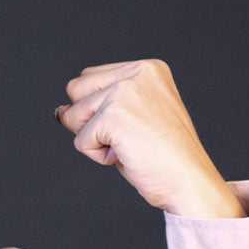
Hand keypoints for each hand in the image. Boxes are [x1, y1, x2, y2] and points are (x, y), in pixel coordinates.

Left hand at [54, 60, 244, 216]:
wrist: (188, 180)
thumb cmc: (162, 157)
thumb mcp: (133, 119)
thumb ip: (101, 105)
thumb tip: (60, 112)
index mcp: (147, 68)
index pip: (90, 78)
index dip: (96, 110)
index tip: (131, 127)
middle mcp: (137, 73)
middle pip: (75, 90)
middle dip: (89, 120)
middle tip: (126, 137)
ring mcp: (125, 91)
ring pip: (74, 115)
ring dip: (94, 139)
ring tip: (129, 146)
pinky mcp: (113, 115)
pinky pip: (80, 141)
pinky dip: (98, 156)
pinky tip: (127, 155)